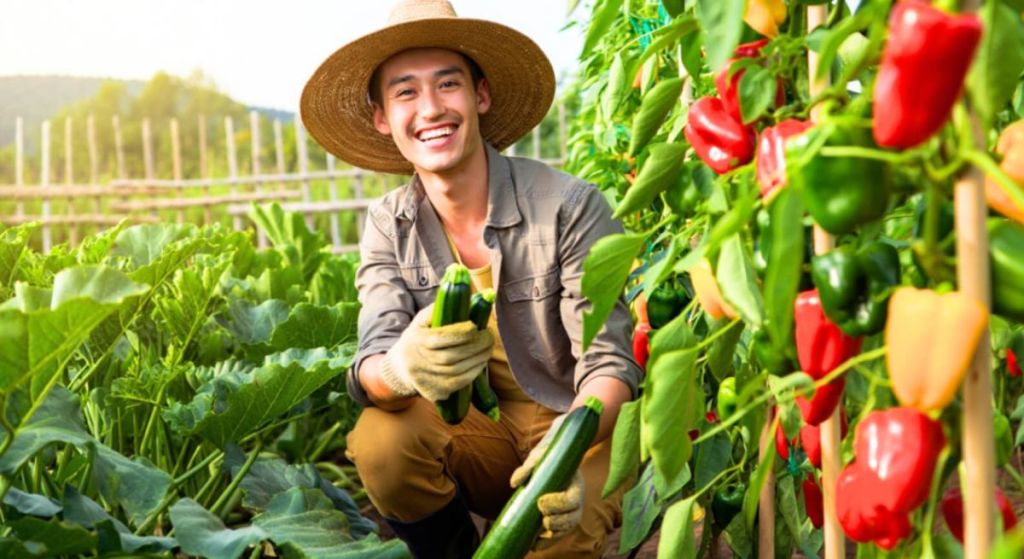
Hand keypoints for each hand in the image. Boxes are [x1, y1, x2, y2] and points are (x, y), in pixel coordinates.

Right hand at [378, 304, 492, 400]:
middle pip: (453, 356)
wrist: (401, 368)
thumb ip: (441, 308)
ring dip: (479, 359)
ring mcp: (427, 379)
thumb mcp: (422, 320)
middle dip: (476, 345)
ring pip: (459, 371)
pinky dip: (474, 372)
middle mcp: (420, 362)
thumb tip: (467, 297)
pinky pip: (460, 383)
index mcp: (417, 341)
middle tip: (489, 336)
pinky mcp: (436, 392)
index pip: (442, 337)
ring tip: (487, 348)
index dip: (462, 332)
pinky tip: (480, 362)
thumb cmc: (418, 338)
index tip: (475, 325)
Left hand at [509, 415, 583, 545]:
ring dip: (553, 535)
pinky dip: (547, 542)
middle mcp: (577, 501)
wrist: (551, 462)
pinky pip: (558, 535)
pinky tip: (533, 545)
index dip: (558, 504)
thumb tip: (514, 483)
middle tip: (542, 518)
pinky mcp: (561, 521)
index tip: (540, 502)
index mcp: (575, 484)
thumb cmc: (546, 458)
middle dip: (557, 521)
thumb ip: (528, 467)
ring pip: (567, 529)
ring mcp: (570, 513)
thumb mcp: (539, 457)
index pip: (572, 499)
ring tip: (537, 536)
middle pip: (572, 518)